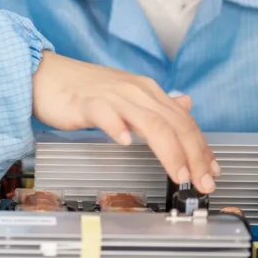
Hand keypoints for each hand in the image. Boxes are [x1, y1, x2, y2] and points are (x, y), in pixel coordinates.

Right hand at [32, 51, 217, 192]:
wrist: (46, 75)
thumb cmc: (83, 90)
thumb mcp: (127, 94)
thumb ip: (156, 104)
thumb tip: (185, 105)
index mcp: (147, 92)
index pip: (184, 121)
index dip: (201, 147)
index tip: (212, 172)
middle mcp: (136, 91)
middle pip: (173, 123)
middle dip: (193, 155)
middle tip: (201, 182)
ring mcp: (112, 96)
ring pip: (149, 122)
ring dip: (168, 149)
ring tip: (177, 173)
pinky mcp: (87, 103)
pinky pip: (106, 114)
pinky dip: (117, 127)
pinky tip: (124, 143)